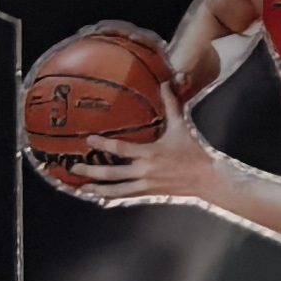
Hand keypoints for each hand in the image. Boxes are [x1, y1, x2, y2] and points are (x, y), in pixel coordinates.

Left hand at [70, 97, 220, 209]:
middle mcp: (145, 171)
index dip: (104, 145)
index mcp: (151, 153)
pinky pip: (125, 197)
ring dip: (97, 189)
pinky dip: (111, 197)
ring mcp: (145, 185)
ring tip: (82, 187)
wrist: (205, 178)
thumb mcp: (181, 127)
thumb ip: (172, 105)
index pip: (122, 150)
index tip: (90, 140)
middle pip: (112, 173)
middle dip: (92, 172)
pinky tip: (100, 196)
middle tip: (74, 168)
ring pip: (116, 190)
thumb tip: (166, 83)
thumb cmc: (192, 151)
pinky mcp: (148, 193)